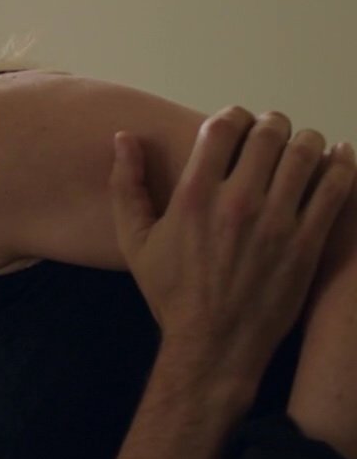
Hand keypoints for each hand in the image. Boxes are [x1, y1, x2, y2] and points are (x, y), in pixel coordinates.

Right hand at [110, 108, 355, 389]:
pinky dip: (342, 163)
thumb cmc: (172, 293)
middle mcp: (236, 202)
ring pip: (307, 152)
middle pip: (269, 133)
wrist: (213, 343)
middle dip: (272, 124)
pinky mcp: (307, 242)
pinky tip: (339, 158)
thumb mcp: (136, 241)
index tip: (237, 124)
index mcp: (193, 197)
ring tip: (303, 147)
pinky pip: (336, 187)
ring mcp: (276, 222)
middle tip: (272, 135)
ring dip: (307, 140)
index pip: (222, 126)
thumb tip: (123, 138)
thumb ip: (126, 186)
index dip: (233, 115)